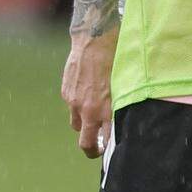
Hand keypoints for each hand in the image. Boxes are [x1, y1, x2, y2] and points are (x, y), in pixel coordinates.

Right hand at [61, 33, 116, 157]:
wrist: (95, 41)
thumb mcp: (124, 87)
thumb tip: (120, 121)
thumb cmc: (116, 61)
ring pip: (77, 124)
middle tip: (98, 149)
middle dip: (92, 149)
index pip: (105, 141)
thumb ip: (121, 106)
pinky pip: (72, 106)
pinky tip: (87, 92)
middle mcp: (89, 110)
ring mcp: (75, 102)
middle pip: (86, 142)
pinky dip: (78, 105)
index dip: (107, 149)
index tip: (110, 150)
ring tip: (92, 117)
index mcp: (106, 110)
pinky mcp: (67, 92)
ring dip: (84, 125)